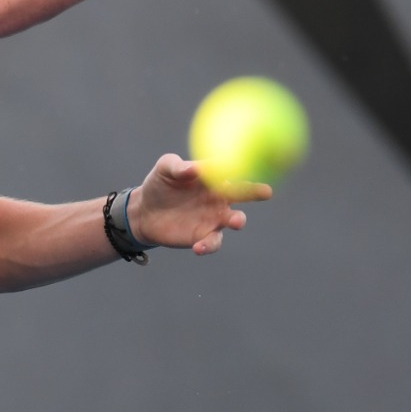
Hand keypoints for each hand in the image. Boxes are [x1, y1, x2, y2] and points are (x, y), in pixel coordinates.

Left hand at [127, 153, 271, 255]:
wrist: (144, 212)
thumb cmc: (158, 184)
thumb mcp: (164, 169)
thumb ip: (178, 166)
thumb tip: (195, 168)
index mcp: (212, 177)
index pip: (230, 170)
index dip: (241, 167)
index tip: (247, 164)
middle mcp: (219, 197)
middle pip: (242, 194)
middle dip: (255, 192)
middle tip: (266, 191)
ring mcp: (214, 218)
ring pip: (233, 219)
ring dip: (237, 220)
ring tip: (235, 221)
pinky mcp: (204, 237)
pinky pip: (213, 242)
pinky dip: (209, 245)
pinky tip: (198, 247)